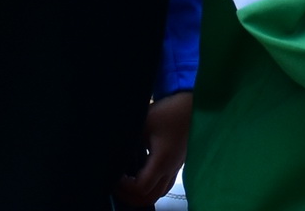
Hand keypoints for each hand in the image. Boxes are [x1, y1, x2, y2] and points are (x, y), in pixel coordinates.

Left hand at [114, 91, 190, 210]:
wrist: (192, 105)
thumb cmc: (168, 112)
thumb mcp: (144, 123)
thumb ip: (128, 140)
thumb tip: (112, 150)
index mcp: (161, 162)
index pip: (141, 188)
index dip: (124, 187)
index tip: (114, 175)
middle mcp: (170, 170)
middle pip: (149, 198)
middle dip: (130, 196)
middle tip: (116, 185)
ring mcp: (175, 168)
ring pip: (158, 193)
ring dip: (141, 193)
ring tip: (127, 182)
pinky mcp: (178, 162)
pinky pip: (164, 184)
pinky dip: (151, 186)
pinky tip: (141, 173)